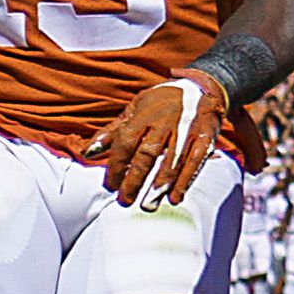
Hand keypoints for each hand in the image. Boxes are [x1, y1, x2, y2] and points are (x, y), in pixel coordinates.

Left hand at [96, 67, 235, 209]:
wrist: (201, 87)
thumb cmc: (161, 102)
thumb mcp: (134, 109)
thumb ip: (111, 132)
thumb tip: (88, 152)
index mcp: (144, 113)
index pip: (125, 142)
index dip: (116, 166)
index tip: (109, 186)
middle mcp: (164, 121)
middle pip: (147, 154)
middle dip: (134, 180)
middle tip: (124, 201)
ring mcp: (186, 130)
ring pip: (171, 161)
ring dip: (158, 186)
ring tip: (146, 206)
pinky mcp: (204, 138)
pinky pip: (195, 163)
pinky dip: (184, 182)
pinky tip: (174, 198)